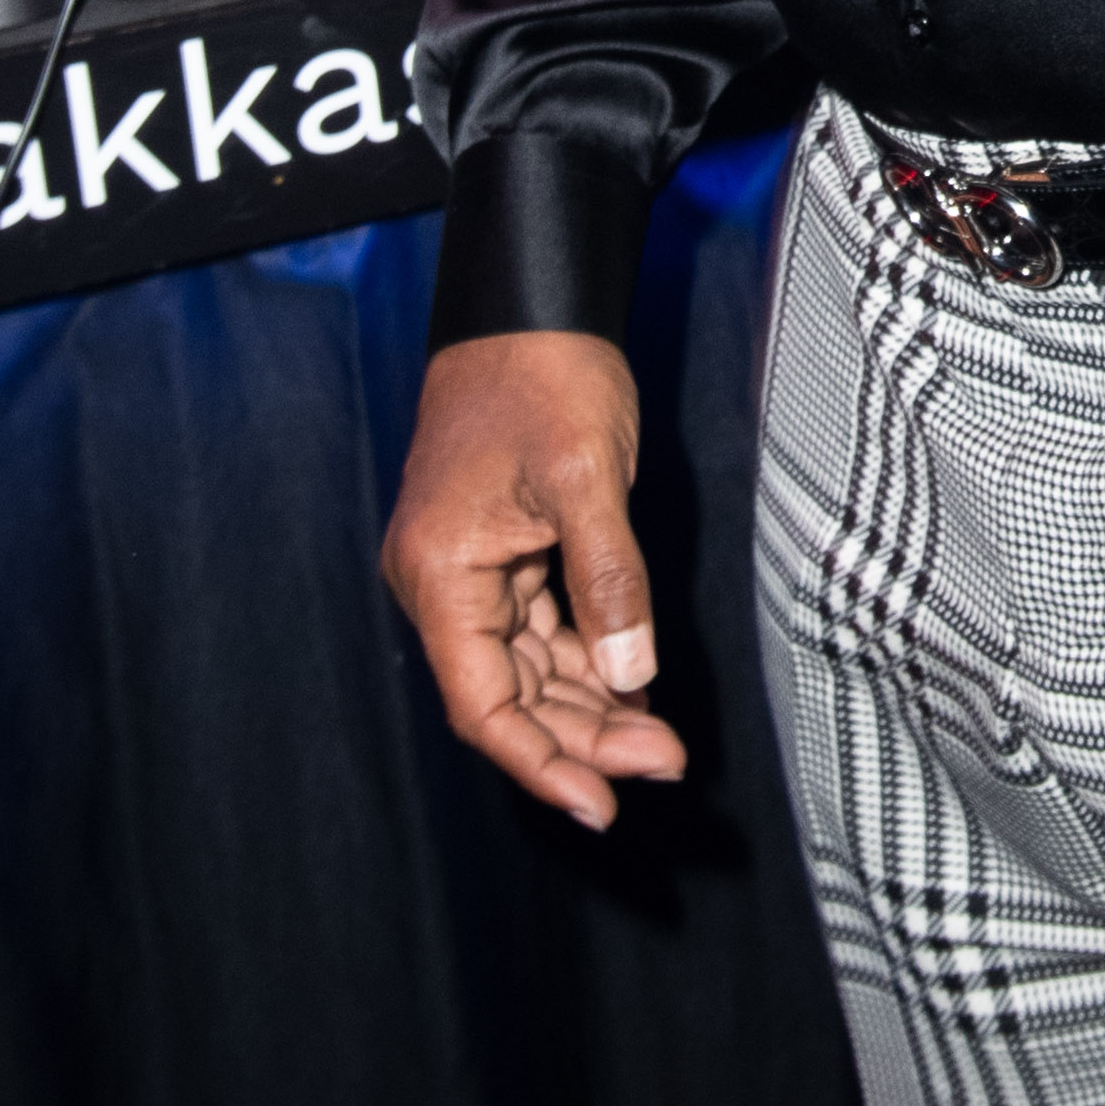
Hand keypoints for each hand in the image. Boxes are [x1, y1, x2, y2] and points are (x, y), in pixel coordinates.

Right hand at [380, 331, 689, 833]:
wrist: (531, 303)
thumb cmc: (545, 374)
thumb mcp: (585, 475)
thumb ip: (609, 581)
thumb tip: (630, 679)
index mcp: (441, 573)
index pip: (483, 703)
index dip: (539, 762)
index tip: (601, 803)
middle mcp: (443, 583)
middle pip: (509, 695)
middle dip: (582, 738)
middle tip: (664, 764)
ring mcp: (472, 570)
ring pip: (529, 670)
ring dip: (590, 707)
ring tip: (660, 741)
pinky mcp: (503, 553)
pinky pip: (542, 631)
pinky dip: (588, 661)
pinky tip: (633, 687)